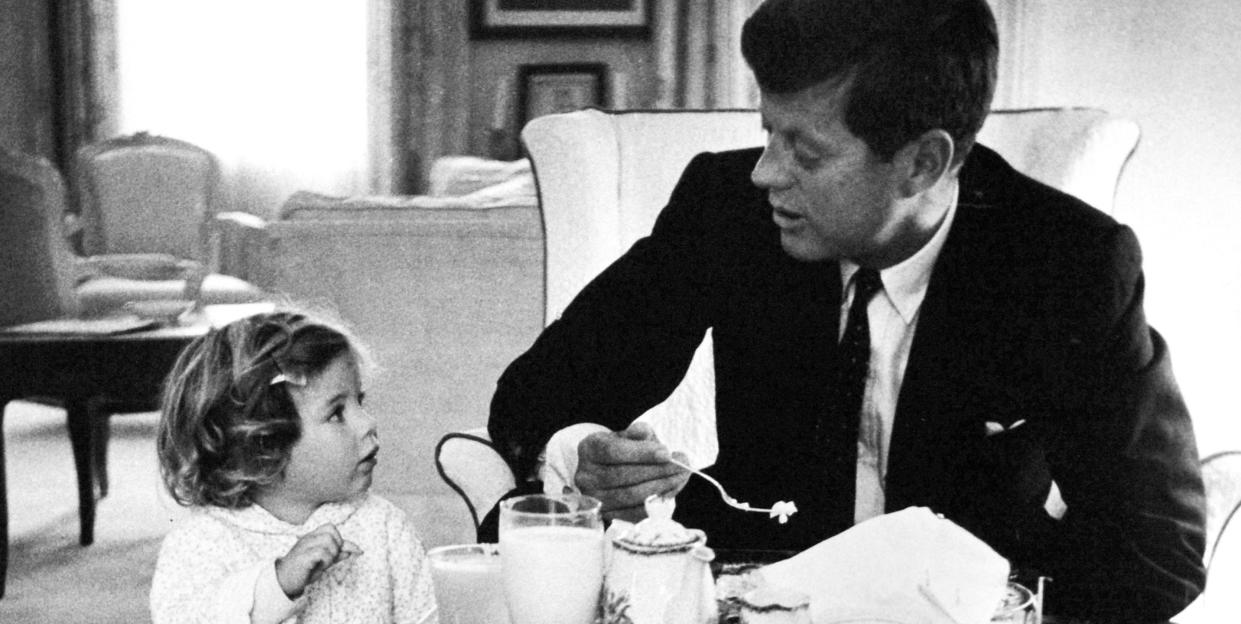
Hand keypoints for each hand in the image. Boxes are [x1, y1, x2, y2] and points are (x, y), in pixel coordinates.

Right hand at [275, 523, 361, 597]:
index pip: (330, 527)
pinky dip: (326, 560)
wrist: (283, 582)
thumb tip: (353, 549)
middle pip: (331, 530)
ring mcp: (304, 546)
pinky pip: (321, 552)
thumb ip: (336, 555)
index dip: (342, 539)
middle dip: (337, 546)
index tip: (349, 552)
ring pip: (328, 540)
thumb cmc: (303, 571)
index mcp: (312, 537)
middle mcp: (308, 538)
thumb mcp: (323, 562)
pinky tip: (319, 567)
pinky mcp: (302, 557)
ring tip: (323, 564)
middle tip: (330, 559)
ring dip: (331, 554)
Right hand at [574, 422, 690, 521]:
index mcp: (589, 449)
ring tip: (681, 476)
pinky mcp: (607, 517)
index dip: (641, 453)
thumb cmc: (622, 451)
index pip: (613, 451)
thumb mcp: (627, 436)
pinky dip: (656, 503)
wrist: (608, 472)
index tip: (666, 452)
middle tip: (683, 465)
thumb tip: (645, 433)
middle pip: (624, 475)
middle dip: (658, 470)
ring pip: (631, 495)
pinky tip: (671, 491)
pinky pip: (635, 513)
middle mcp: (585, 476)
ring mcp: (595, 499)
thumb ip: (637, 433)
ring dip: (662, 486)